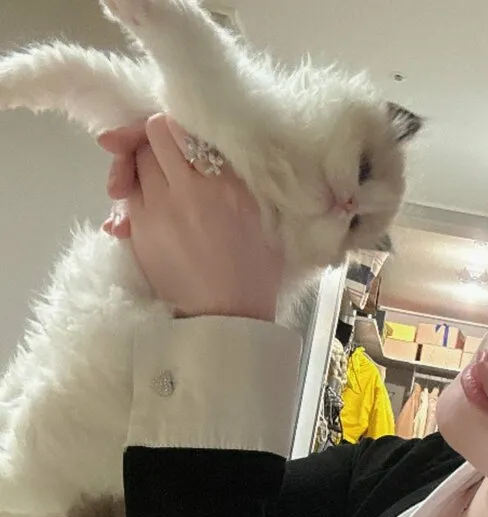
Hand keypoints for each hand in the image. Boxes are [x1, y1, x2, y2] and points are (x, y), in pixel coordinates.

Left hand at [97, 114, 284, 321]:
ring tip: (157, 186)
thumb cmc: (254, 275)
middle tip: (164, 158)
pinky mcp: (139, 230)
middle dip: (153, 141)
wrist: (227, 318)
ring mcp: (158, 208)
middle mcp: (188, 187)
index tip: (182, 143)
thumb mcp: (262, 219)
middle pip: (152, 135)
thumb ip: (238, 181)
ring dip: (141, 168)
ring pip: (134, 162)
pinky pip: (125, 196)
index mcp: (226, 182)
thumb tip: (214, 153)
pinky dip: (133, 196)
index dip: (178, 129)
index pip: (185, 127)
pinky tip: (149, 210)